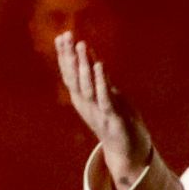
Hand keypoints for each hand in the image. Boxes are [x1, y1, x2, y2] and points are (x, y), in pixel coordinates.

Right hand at [57, 29, 149, 189]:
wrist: (127, 153)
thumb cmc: (116, 122)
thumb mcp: (104, 97)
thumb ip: (98, 79)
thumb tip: (91, 57)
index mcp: (82, 100)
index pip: (69, 75)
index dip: (64, 56)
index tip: (61, 36)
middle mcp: (86, 106)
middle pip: (74, 78)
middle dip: (69, 57)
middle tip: (66, 36)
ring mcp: (97, 113)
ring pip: (87, 87)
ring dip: (83, 66)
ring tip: (81, 45)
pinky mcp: (113, 118)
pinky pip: (105, 98)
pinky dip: (101, 82)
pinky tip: (99, 65)